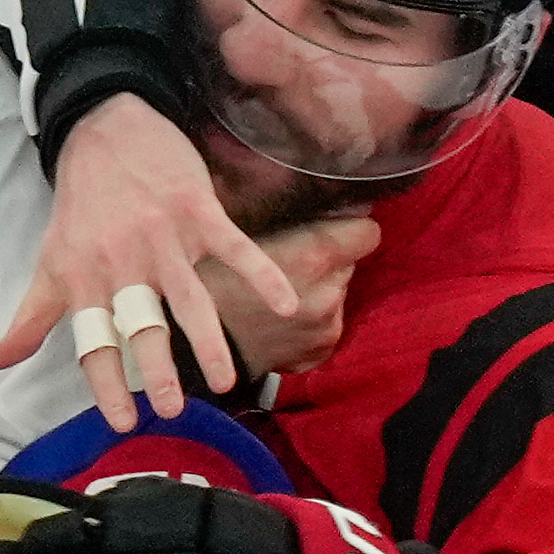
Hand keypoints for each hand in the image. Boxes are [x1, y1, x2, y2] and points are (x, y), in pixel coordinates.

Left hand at [0, 92, 297, 426]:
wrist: (104, 130)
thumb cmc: (79, 206)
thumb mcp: (48, 262)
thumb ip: (32, 319)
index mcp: (85, 281)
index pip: (94, 344)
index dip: (106, 385)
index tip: (124, 423)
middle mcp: (123, 264)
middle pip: (142, 326)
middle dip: (156, 368)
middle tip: (173, 408)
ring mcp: (164, 238)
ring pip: (189, 298)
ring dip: (207, 340)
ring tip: (223, 381)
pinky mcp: (199, 211)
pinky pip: (235, 248)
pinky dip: (262, 274)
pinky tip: (286, 305)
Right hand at [209, 210, 374, 381]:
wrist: (186, 351)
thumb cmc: (203, 281)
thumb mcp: (236, 232)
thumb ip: (282, 217)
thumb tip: (312, 200)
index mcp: (313, 257)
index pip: (366, 232)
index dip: (346, 228)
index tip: (326, 230)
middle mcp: (329, 295)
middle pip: (348, 264)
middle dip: (324, 264)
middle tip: (285, 265)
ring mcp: (326, 330)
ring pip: (335, 295)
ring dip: (315, 293)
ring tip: (274, 297)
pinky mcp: (316, 354)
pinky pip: (325, 327)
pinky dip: (307, 324)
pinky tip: (277, 324)